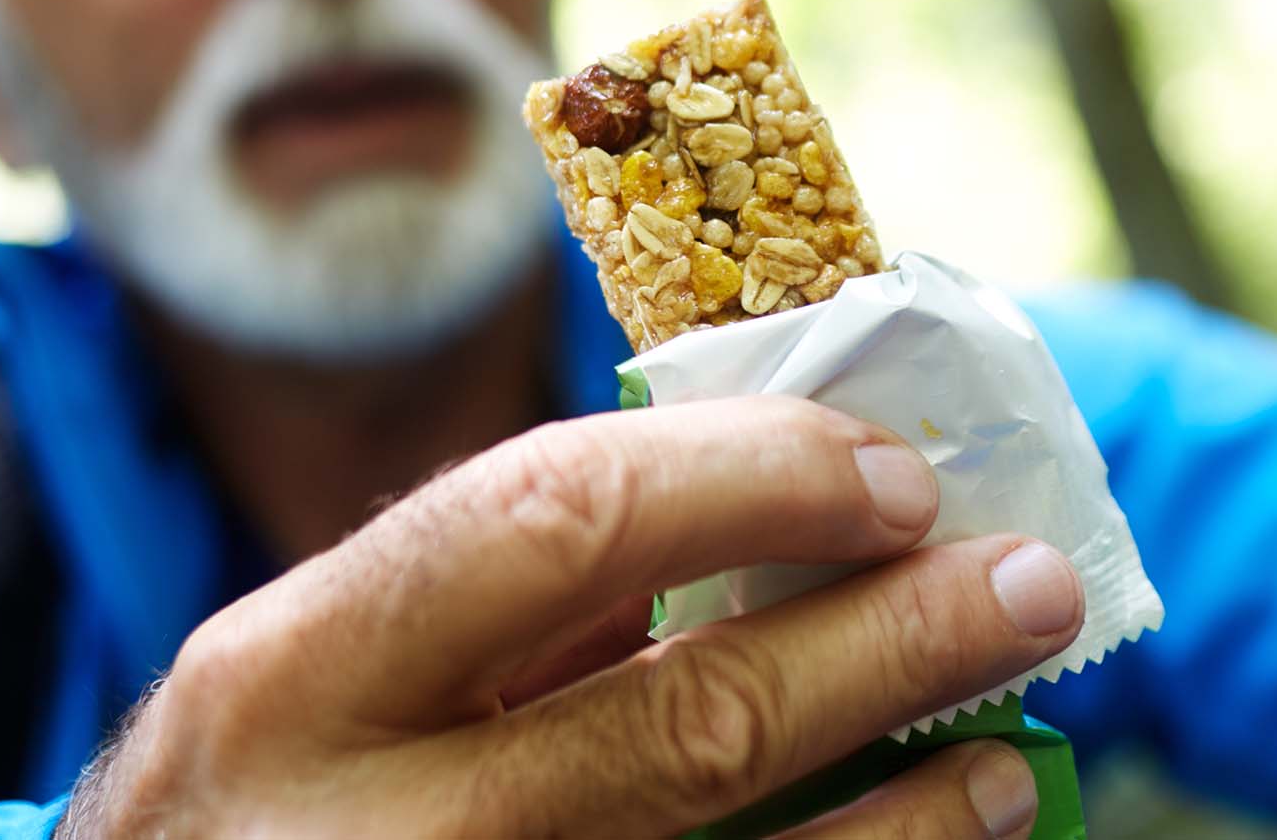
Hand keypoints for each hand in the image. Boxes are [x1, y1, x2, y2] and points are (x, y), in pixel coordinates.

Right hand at [60, 397, 1084, 837]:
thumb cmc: (249, 827)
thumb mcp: (303, 697)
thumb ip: (486, 617)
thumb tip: (754, 528)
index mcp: (291, 677)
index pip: (553, 519)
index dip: (755, 479)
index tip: (895, 472)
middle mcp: (360, 834)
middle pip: (686, 720)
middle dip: (891, 641)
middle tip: (1028, 586)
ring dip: (906, 823)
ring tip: (1004, 762)